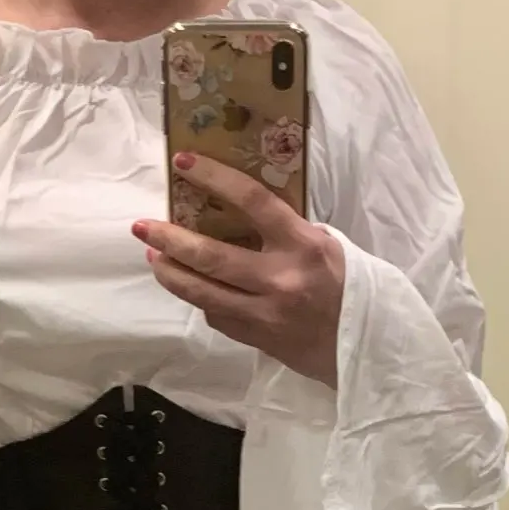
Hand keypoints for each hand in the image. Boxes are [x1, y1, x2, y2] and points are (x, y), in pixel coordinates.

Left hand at [133, 153, 344, 387]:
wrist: (364, 345)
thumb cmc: (347, 287)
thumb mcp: (326, 246)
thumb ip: (285, 231)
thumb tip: (240, 215)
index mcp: (302, 245)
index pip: (252, 201)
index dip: (214, 178)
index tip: (183, 163)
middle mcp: (280, 279)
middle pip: (212, 256)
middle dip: (170, 240)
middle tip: (144, 227)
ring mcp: (265, 314)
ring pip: (204, 293)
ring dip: (172, 275)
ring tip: (153, 259)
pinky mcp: (257, 339)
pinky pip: (217, 316)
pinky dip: (201, 300)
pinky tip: (191, 288)